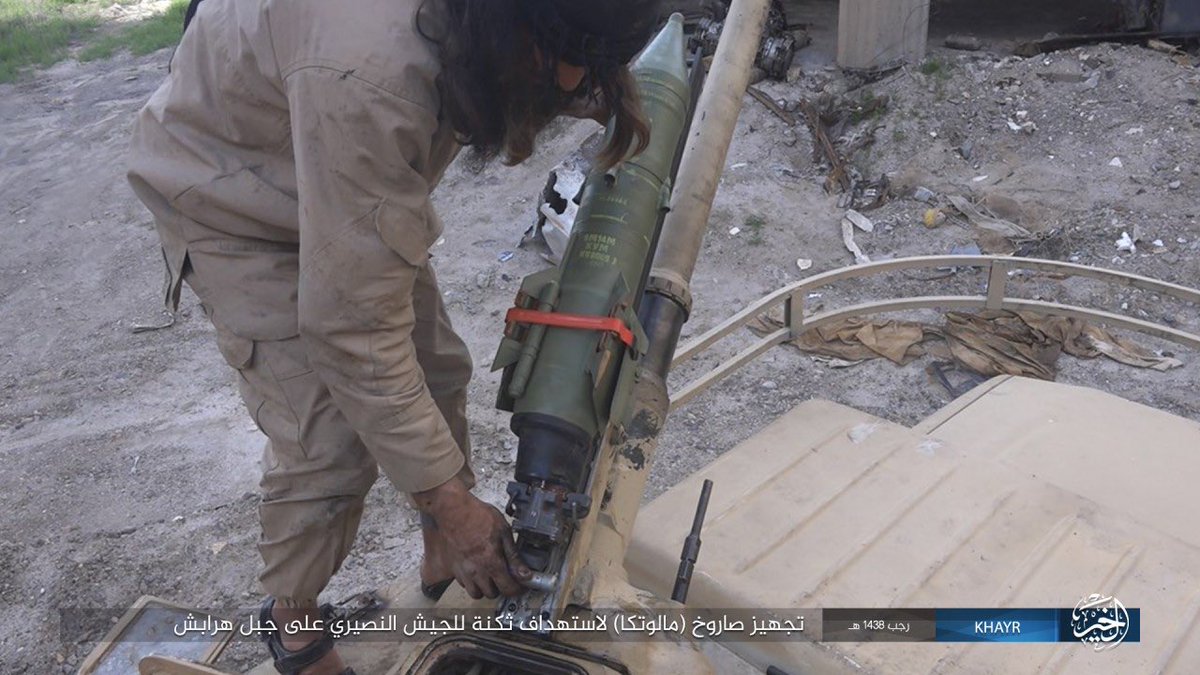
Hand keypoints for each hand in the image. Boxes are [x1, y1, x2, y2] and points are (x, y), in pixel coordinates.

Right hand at [414, 477, 531, 598]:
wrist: (453, 510)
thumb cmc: (477, 516)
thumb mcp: (504, 532)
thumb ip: (513, 556)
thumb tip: (524, 573)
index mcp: (492, 563)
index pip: (507, 588)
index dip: (517, 589)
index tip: (520, 584)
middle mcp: (476, 571)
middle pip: (491, 594)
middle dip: (500, 588)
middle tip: (505, 576)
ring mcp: (463, 571)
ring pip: (475, 593)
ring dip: (484, 588)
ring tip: (490, 575)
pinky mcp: (453, 567)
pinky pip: (464, 584)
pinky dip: (472, 581)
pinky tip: (476, 569)